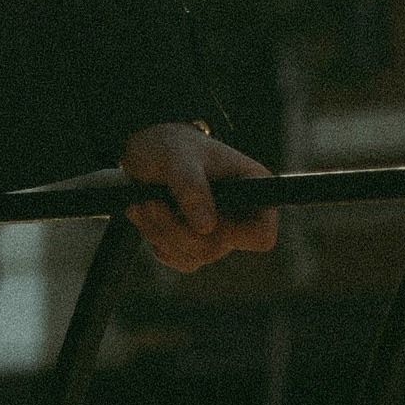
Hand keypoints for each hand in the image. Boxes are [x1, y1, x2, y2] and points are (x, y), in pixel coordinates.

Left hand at [122, 122, 276, 272]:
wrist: (149, 149)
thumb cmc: (171, 145)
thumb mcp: (178, 157)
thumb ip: (191, 187)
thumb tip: (206, 227)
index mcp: (253, 190)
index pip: (261, 235)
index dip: (233, 234)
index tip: (204, 218)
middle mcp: (240, 216)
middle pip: (216, 248)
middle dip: (176, 229)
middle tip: (150, 203)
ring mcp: (217, 233)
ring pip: (194, 256)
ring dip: (161, 233)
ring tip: (143, 204)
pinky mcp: (194, 243)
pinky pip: (179, 259)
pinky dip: (156, 239)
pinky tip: (145, 215)